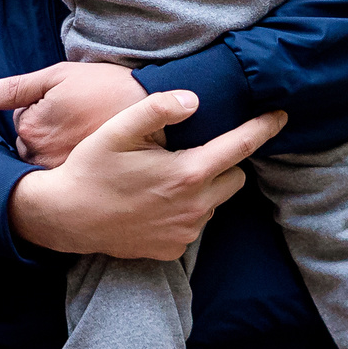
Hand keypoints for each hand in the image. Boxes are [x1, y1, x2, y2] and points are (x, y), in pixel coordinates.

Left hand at [0, 61, 145, 168]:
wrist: (152, 105)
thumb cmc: (106, 85)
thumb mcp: (58, 76)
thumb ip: (15, 87)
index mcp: (31, 128)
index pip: (23, 121)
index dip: (45, 109)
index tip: (70, 103)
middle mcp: (42, 157)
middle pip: (32, 147)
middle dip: (49, 134)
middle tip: (80, 119)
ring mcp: (64, 174)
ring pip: (49, 163)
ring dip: (61, 152)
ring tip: (89, 134)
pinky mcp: (85, 183)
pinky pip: (67, 178)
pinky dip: (76, 167)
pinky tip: (95, 153)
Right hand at [6, 90, 286, 259]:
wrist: (66, 217)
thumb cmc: (90, 168)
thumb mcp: (118, 131)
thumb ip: (157, 110)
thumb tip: (194, 99)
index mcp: (187, 174)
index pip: (240, 146)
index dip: (263, 128)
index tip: (281, 116)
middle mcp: (195, 207)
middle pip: (234, 177)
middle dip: (225, 162)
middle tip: (193, 150)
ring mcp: (186, 232)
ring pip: (215, 202)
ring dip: (204, 187)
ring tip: (167, 177)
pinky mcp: (174, 249)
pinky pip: (195, 224)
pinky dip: (186, 210)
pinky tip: (157, 202)